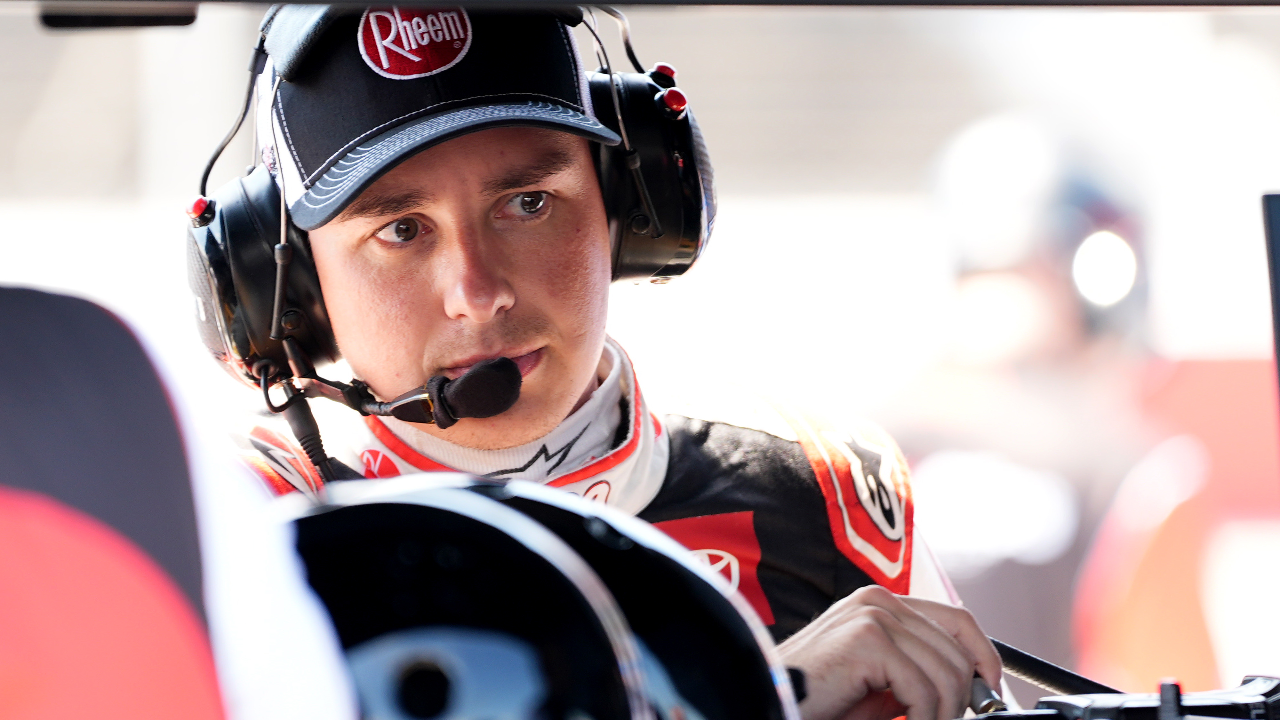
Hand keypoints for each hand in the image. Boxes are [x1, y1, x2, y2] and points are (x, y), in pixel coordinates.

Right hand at [777, 585, 1000, 719]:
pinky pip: (924, 689)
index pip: (957, 620)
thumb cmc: (817, 699)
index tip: (989, 693)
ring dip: (940, 714)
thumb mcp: (881, 684)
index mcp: (881, 603)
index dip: (984, 657)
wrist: (769, 700)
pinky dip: (923, 718)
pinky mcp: (867, 638)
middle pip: (958, 651)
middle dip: (960, 699)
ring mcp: (873, 615)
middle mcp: (879, 600)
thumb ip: (918, 671)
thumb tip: (975, 687)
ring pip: (947, 673)